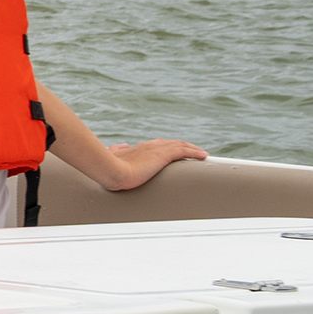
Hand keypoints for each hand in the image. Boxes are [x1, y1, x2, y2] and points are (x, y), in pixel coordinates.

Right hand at [93, 138, 207, 193]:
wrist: (110, 170)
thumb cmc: (109, 167)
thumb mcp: (112, 156)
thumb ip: (116, 150)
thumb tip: (118, 145)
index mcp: (139, 148)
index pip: (158, 145)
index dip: (168, 147)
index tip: (175, 151)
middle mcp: (149, 146)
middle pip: (171, 143)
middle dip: (183, 147)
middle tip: (193, 152)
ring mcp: (157, 149)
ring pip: (180, 145)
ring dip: (192, 149)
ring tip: (202, 153)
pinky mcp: (163, 155)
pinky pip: (184, 151)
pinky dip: (194, 152)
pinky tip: (203, 155)